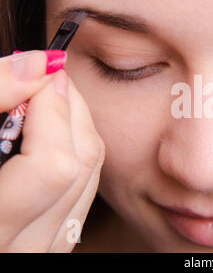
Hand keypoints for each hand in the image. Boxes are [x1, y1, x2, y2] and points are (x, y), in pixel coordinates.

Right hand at [0, 50, 104, 251]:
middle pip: (79, 166)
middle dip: (71, 110)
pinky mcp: (51, 242)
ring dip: (76, 128)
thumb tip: (38, 65)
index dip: (55, 108)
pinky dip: (74, 152)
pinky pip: (83, 190)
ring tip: (47, 101)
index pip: (53, 165)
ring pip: (89, 176)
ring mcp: (42, 249)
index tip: (45, 70)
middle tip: (48, 79)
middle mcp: (22, 245)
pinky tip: (50, 134)